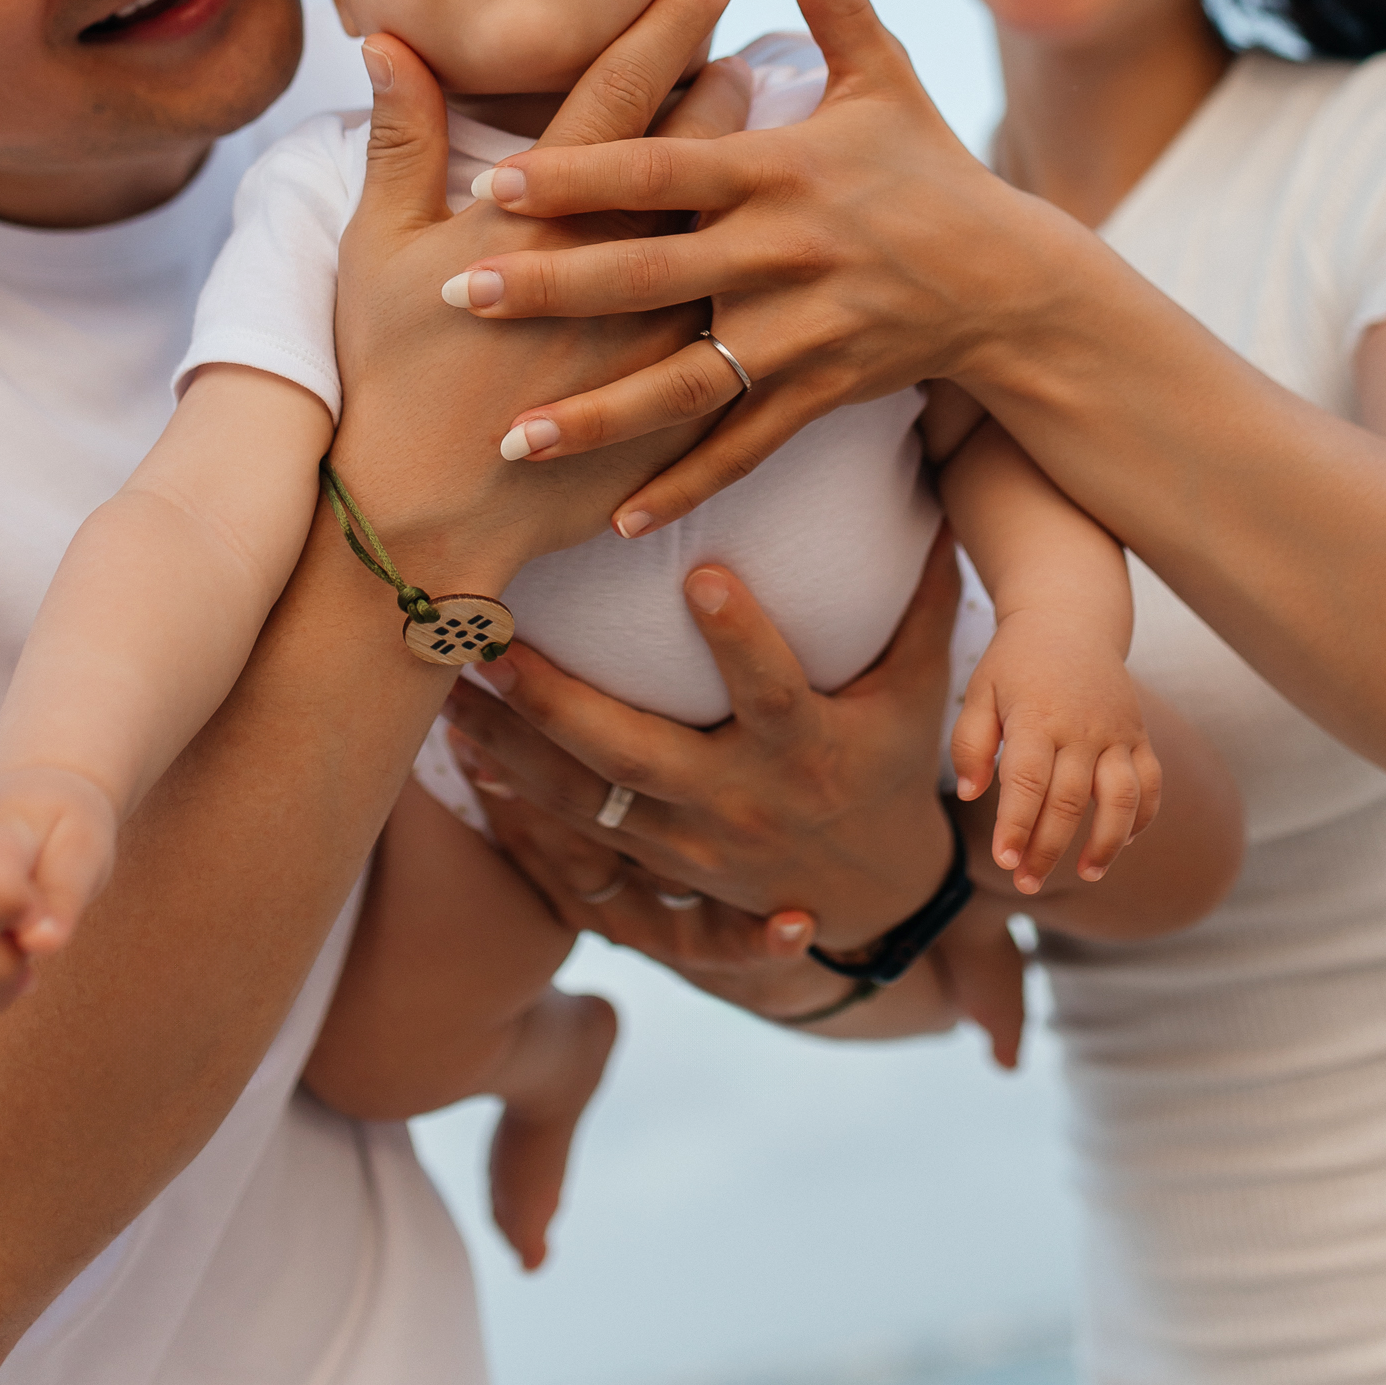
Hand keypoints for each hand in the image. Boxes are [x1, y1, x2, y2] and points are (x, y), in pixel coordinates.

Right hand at [0, 768, 118, 1018]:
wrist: (27, 809)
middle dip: (3, 968)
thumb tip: (45, 945)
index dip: (13, 903)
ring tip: (27, 966)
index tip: (43, 913)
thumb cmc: (60, 826)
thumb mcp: (83, 841)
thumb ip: (67, 889)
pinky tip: (15, 974)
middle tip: (39, 946)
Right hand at [325, 0, 753, 578]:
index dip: (671, 21)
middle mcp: (620, 260)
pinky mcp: (681, 390)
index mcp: (547, 212)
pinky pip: (740, 319)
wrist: (426, 512)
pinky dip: (757, 279)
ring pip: (735, 226)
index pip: (624, 91)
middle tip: (758, 49)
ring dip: (756, 181)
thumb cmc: (390, 369)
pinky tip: (779, 257)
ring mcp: (659, 328)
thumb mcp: (377, 246)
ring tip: (782, 145)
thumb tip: (389, 39)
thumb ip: (402, 137)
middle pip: (703, 148)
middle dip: (732, 89)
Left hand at [427, 0, 1075, 533]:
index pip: (663, 172)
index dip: (582, 175)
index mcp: (780, 173)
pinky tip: (614, 518)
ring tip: (513, 437)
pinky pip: (741, 449)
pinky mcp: (821, 395)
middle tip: (458, 293)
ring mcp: (801, 334)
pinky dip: (683, 486)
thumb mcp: (889, 80)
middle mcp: (783, 256)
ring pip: (682, 382)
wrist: (1016, 285)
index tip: (499, 180)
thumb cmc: (935, 174)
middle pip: (648, 275)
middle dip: (550, 288)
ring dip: (596, 415)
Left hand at [442, 526, 962, 956]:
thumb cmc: (894, 766)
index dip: (742, 638)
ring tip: (444, 685)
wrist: (874, 901)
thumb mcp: (921, 689)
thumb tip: (941, 483)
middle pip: (635, 753)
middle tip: (488, 635)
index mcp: (808, 745)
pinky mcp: (657, 870)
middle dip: (555, 698)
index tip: (702, 571)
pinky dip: (514, 799)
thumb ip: (924, 595)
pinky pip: (573, 839)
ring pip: (583, 798)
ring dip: (507, 743)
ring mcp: (690, 843)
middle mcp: (741, 799)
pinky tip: (460, 755)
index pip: (772, 689)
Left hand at [951, 622, 1161, 890]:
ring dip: (1106, 843)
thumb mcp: (981, 689)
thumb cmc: (1016, 661)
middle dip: (1048, 849)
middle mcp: (1082, 726)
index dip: (1017, 827)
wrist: (1070, 618)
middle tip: (1026, 882)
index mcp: (1037, 715)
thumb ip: (970, 742)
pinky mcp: (1139, 734)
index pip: (1028, 782)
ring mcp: (1117, 731)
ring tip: (1086, 875)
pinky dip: (1141, 818)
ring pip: (1121, 798)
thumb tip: (973, 793)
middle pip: (1070, 801)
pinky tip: (1121, 844)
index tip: (1005, 862)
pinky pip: (1151, 783)